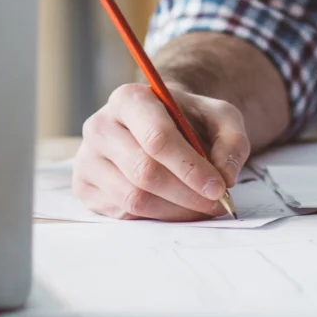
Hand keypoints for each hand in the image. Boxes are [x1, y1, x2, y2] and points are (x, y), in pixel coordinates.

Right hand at [73, 81, 250, 220]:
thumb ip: (232, 141)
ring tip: (200, 207)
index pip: (157, 138)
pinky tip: (174, 206)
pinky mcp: (84, 187)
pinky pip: (122, 213)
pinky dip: (156, 217)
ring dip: (174, 211)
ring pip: (133, 198)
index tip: (219, 187)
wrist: (156, 123)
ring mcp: (87, 158)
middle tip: (216, 204)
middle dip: (186, 194)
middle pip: (144, 172)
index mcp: (129, 99)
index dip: (190, 167)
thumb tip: (226, 176)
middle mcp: (100, 126)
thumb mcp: (219, 117)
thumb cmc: (187, 119)